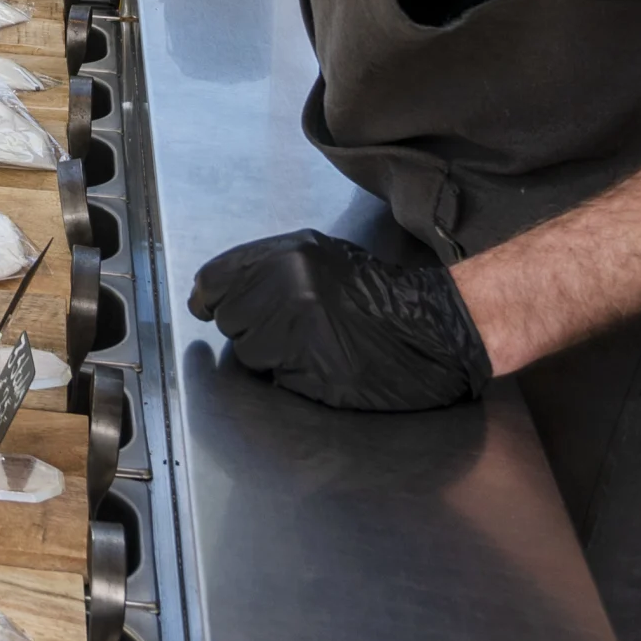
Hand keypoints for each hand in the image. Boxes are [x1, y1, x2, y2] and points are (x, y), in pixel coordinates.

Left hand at [187, 228, 491, 411]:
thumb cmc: (373, 292)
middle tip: (289, 329)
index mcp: (287, 259)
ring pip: (250, 357)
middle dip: (249, 328)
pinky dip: (293, 381)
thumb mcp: (316, 255)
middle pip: (229, 323)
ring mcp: (301, 340)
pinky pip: (278, 384)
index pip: (212, 283)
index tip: (209, 308)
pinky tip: (323, 368)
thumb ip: (261, 269)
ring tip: (311, 347)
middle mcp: (289, 295)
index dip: (209, 299)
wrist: (433, 329)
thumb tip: (207, 295)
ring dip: (270, 358)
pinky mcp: (314, 381)